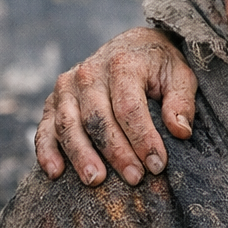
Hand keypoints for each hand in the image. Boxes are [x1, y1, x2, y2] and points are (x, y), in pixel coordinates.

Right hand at [34, 27, 197, 184]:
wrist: (133, 46)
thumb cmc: (160, 66)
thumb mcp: (181, 76)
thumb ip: (181, 102)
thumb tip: (180, 131)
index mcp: (122, 64)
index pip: (129, 107)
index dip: (143, 138)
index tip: (157, 164)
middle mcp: (89, 73)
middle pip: (98, 119)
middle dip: (117, 152)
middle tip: (135, 178)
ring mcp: (67, 87)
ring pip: (69, 125)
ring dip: (81, 156)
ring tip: (96, 181)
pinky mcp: (53, 101)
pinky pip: (45, 127)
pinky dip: (46, 151)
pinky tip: (56, 173)